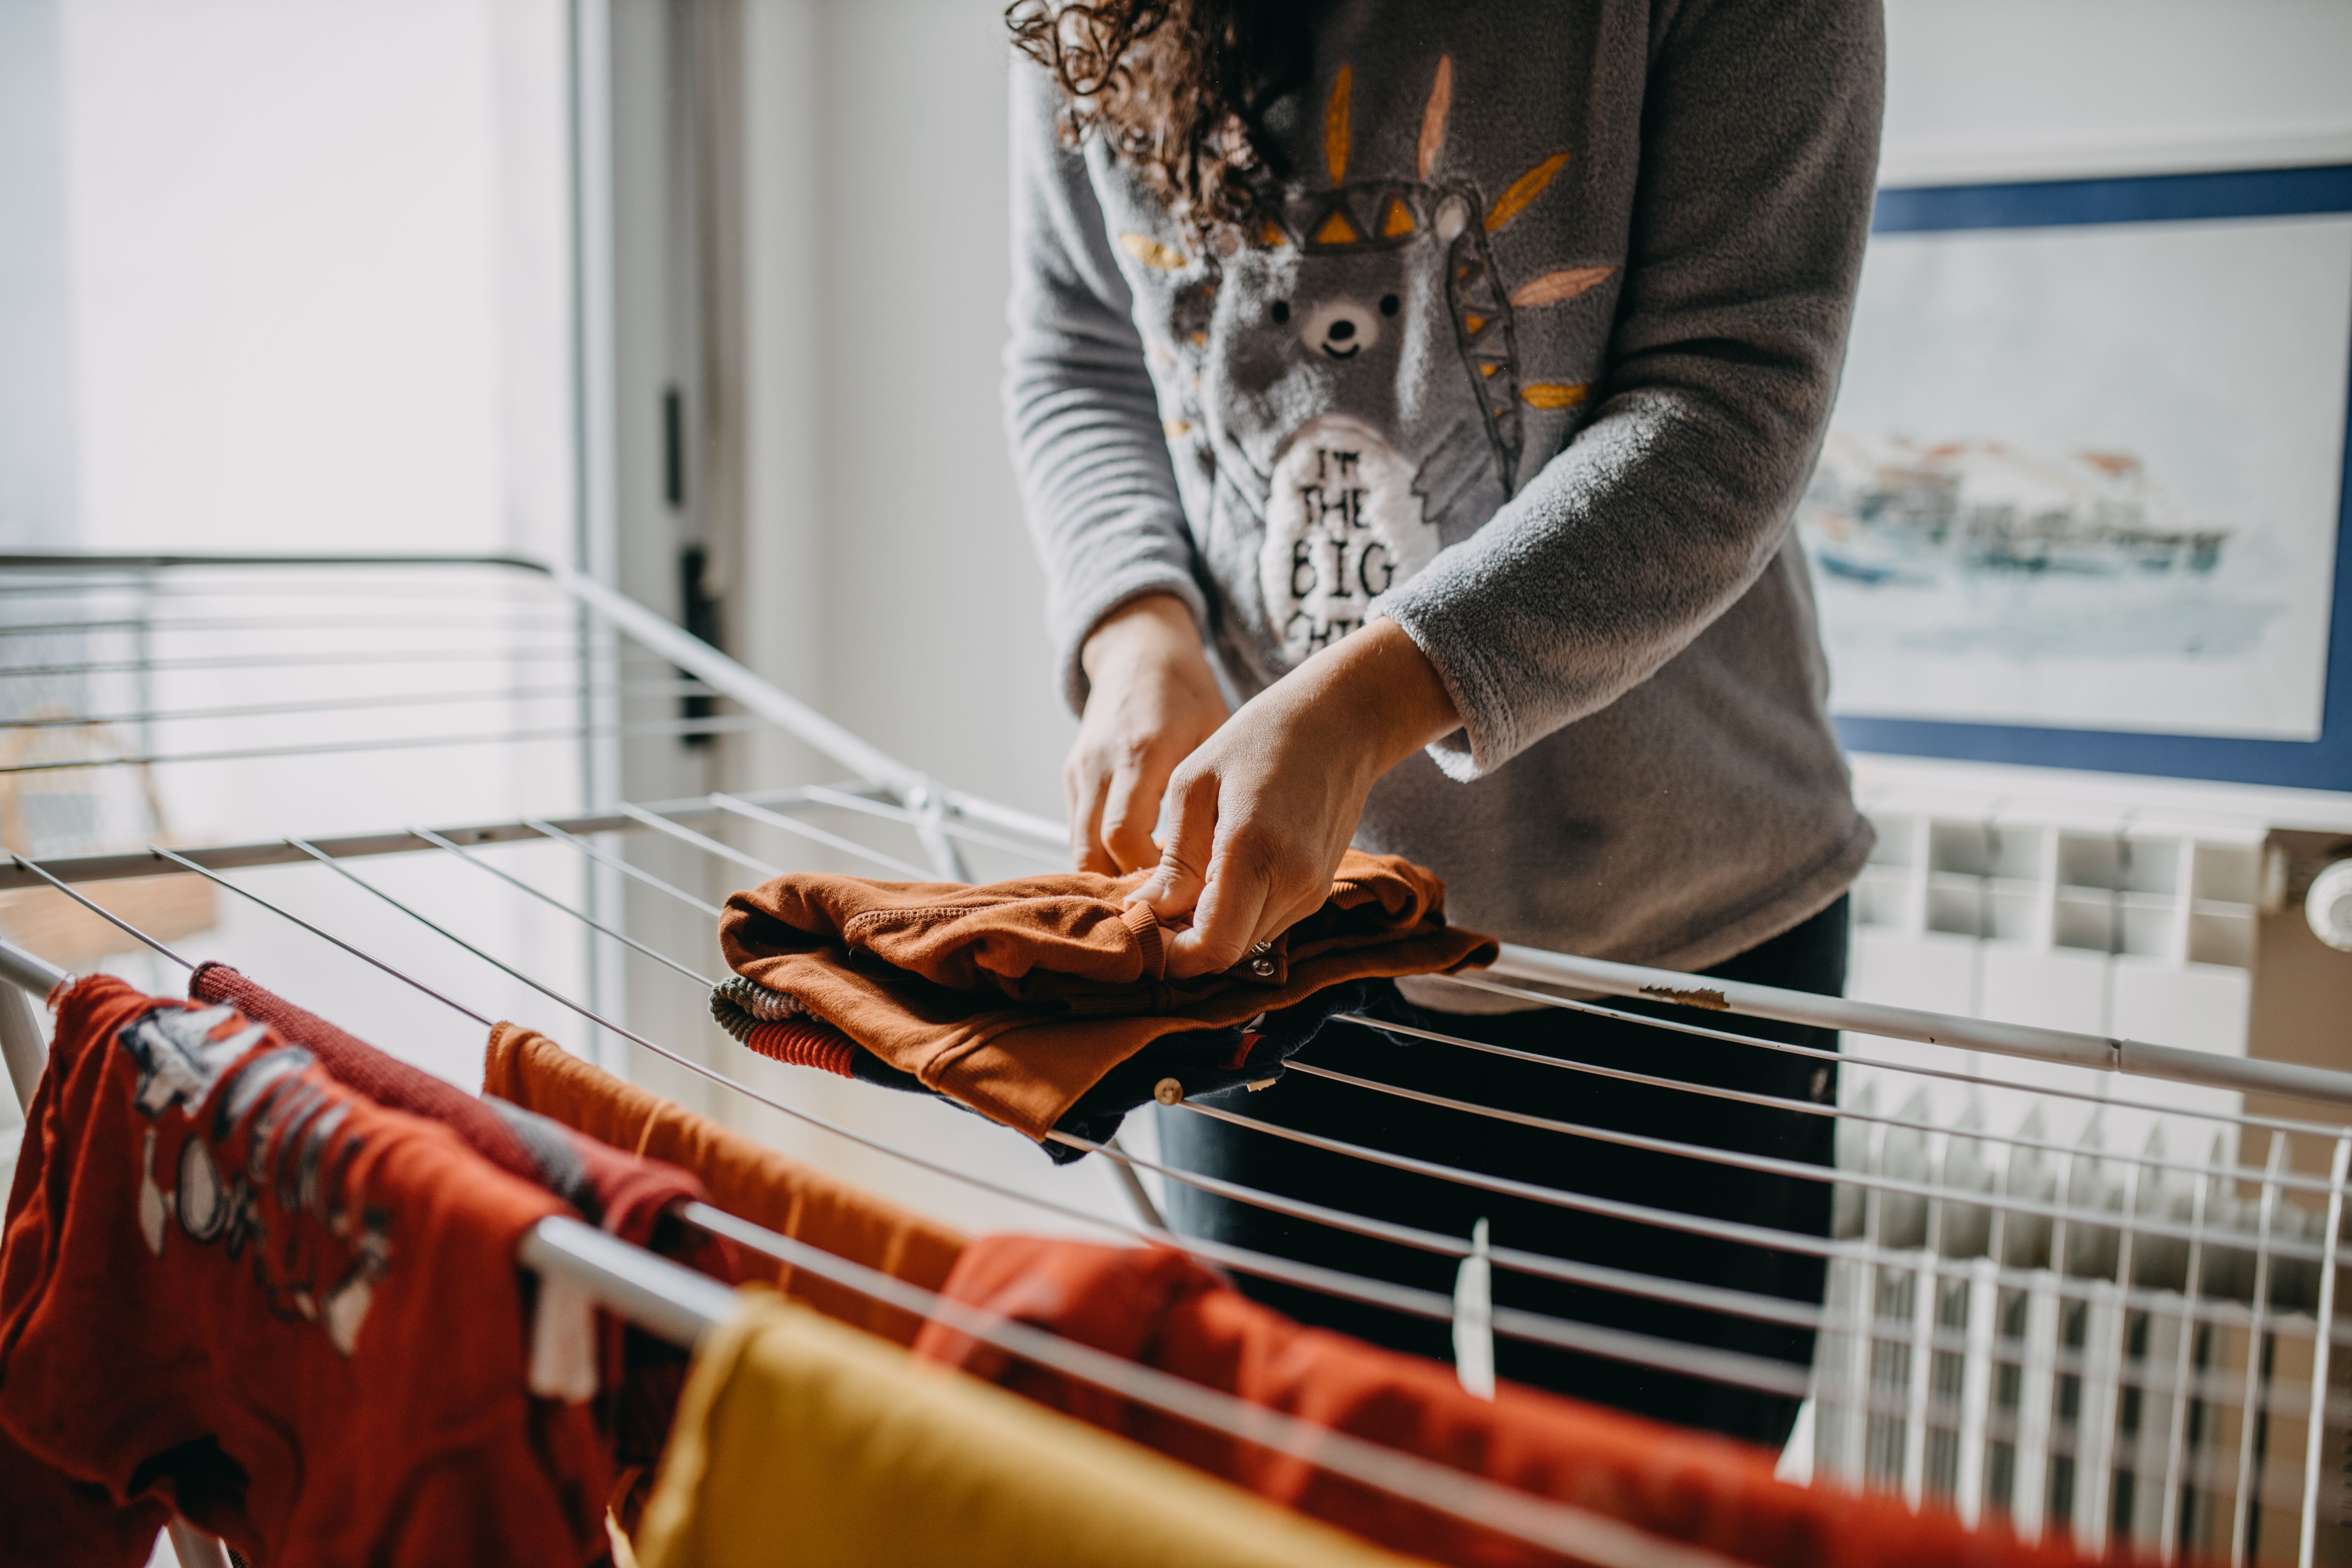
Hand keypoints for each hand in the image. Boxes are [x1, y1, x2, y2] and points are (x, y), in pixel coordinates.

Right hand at [1066, 595, 1229, 873]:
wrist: (1139, 651)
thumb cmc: (1187, 694)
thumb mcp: (1214, 734)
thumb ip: (1214, 795)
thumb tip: (1226, 866)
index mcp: (1143, 751)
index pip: (1126, 836)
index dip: (1151, 875)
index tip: (1185, 896)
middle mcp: (1102, 763)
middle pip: (1095, 853)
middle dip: (1130, 888)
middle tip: (1170, 909)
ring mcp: (1081, 770)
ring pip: (1080, 850)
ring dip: (1113, 879)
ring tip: (1154, 898)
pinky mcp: (1072, 776)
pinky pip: (1079, 833)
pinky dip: (1104, 858)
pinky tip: (1138, 869)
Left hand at [1127, 617, 1458, 977]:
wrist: (1342, 721)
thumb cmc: (1262, 738)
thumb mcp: (1195, 784)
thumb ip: (1174, 860)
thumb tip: (1144, 912)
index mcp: (1255, 851)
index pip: (1212, 946)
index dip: (1170, 956)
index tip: (1139, 929)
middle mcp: (1292, 883)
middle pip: (1227, 954)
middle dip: (1182, 945)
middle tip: (1148, 909)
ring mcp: (1311, 890)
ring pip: (1246, 944)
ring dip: (1207, 930)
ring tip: (1178, 888)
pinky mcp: (1317, 889)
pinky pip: (1266, 922)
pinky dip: (1233, 914)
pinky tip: (1214, 876)